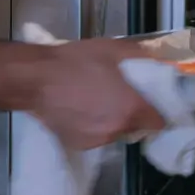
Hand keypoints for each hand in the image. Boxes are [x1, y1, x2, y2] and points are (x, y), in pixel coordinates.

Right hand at [32, 38, 164, 149]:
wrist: (35, 79)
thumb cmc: (76, 61)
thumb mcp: (113, 49)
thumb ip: (142, 57)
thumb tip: (159, 62)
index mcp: (131, 108)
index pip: (159, 123)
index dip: (158, 112)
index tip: (152, 103)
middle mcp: (117, 129)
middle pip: (138, 128)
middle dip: (135, 115)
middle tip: (124, 97)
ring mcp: (97, 140)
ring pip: (117, 133)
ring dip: (115, 121)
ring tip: (100, 101)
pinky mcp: (79, 145)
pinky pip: (97, 136)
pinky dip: (96, 126)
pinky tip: (84, 110)